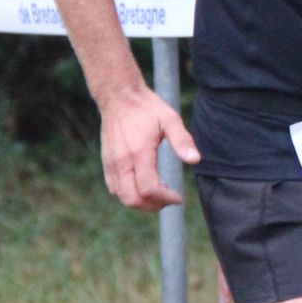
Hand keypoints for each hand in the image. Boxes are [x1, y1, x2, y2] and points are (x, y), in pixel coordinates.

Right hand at [100, 85, 200, 210]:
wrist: (119, 96)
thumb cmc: (147, 108)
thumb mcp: (170, 119)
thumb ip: (182, 140)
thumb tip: (195, 160)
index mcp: (139, 152)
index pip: (149, 189)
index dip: (165, 198)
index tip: (178, 197)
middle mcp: (122, 161)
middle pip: (133, 199)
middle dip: (153, 205)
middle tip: (168, 199)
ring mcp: (111, 163)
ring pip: (122, 197)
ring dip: (141, 202)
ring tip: (158, 194)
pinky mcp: (106, 162)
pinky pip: (114, 188)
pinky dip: (128, 194)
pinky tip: (142, 186)